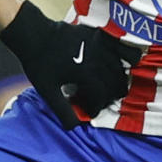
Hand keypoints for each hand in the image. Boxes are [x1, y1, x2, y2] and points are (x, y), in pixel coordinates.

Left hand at [0, 2, 142, 128]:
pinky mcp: (100, 35)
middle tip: (99, 100)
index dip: (97, 107)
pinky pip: (122, 47)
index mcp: (85, 74)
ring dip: (117, 81)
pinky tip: (125, 65)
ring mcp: (101, 45)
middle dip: (109, 96)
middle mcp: (97, 59)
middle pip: (115, 84)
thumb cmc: (38, 63)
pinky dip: (127, 57)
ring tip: (108, 88)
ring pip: (120, 68)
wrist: (34, 34)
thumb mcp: (47, 91)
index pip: (101, 97)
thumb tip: (74, 127)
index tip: (91, 111)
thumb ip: (62, 111)